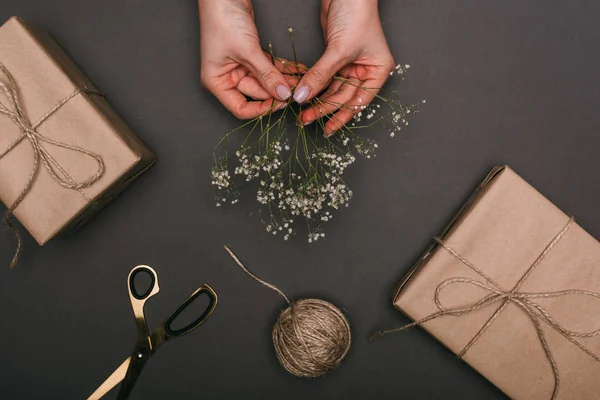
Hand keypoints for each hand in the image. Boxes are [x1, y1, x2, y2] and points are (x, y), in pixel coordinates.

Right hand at [198, 0, 301, 118]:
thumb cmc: (223, 19)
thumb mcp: (247, 51)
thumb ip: (266, 75)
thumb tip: (282, 94)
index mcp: (216, 82)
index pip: (240, 108)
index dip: (261, 109)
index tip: (280, 104)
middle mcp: (226, 77)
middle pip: (256, 94)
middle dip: (276, 92)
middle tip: (296, 91)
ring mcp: (238, 66)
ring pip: (265, 81)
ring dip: (282, 81)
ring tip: (301, 81)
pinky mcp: (249, 55)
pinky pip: (268, 67)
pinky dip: (281, 69)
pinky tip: (297, 71)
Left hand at [296, 0, 394, 135]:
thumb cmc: (356, 14)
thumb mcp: (340, 50)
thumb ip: (321, 75)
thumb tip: (303, 97)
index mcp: (377, 71)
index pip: (359, 100)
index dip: (343, 116)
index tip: (328, 128)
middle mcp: (365, 70)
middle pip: (343, 96)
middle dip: (325, 108)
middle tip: (306, 119)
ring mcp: (350, 64)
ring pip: (332, 89)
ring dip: (317, 100)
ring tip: (302, 113)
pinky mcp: (335, 57)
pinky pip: (323, 77)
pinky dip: (313, 86)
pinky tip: (303, 97)